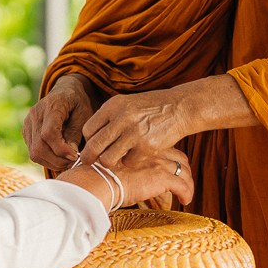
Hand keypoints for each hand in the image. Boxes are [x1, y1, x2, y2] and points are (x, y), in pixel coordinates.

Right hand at [23, 74, 96, 171]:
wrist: (64, 92)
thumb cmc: (78, 103)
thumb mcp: (84, 113)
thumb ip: (76, 133)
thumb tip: (70, 154)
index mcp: (51, 105)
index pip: (49, 133)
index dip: (61, 149)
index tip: (75, 156)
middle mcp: (35, 114)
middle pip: (39, 147)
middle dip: (57, 160)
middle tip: (74, 162)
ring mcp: (28, 123)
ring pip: (34, 153)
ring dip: (52, 162)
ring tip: (68, 161)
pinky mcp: (26, 132)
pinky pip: (33, 153)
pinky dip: (47, 160)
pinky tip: (60, 157)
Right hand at [63, 145, 194, 209]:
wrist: (95, 181)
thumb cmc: (96, 174)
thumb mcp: (109, 163)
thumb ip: (119, 165)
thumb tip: (118, 174)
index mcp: (140, 146)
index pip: (164, 149)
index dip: (170, 160)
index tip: (170, 170)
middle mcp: (151, 152)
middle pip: (178, 157)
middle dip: (183, 170)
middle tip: (183, 182)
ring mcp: (157, 163)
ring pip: (183, 171)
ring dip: (187, 183)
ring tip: (185, 195)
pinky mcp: (161, 177)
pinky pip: (182, 185)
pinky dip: (186, 193)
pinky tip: (185, 201)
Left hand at [78, 88, 196, 166]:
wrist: (179, 107)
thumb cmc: (150, 108)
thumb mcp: (127, 105)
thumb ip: (109, 118)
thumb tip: (90, 139)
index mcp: (113, 106)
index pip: (88, 130)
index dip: (88, 141)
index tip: (92, 147)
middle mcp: (121, 118)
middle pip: (94, 146)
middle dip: (89, 158)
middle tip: (90, 163)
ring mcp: (134, 133)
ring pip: (108, 159)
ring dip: (110, 162)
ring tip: (117, 159)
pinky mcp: (147, 146)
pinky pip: (129, 163)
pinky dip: (131, 161)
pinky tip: (137, 154)